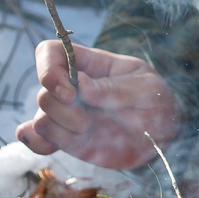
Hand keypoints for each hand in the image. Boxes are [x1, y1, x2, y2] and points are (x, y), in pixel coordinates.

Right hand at [16, 40, 182, 168]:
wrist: (163, 137)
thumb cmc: (156, 103)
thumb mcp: (147, 89)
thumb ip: (115, 87)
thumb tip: (80, 85)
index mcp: (90, 65)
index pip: (50, 53)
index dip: (48, 69)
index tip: (70, 92)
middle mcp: (71, 87)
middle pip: (42, 93)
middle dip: (63, 110)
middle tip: (89, 120)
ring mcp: (67, 114)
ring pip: (40, 119)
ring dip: (62, 130)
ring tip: (89, 131)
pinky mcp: (66, 138)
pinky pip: (35, 140)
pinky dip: (39, 144)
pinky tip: (59, 144)